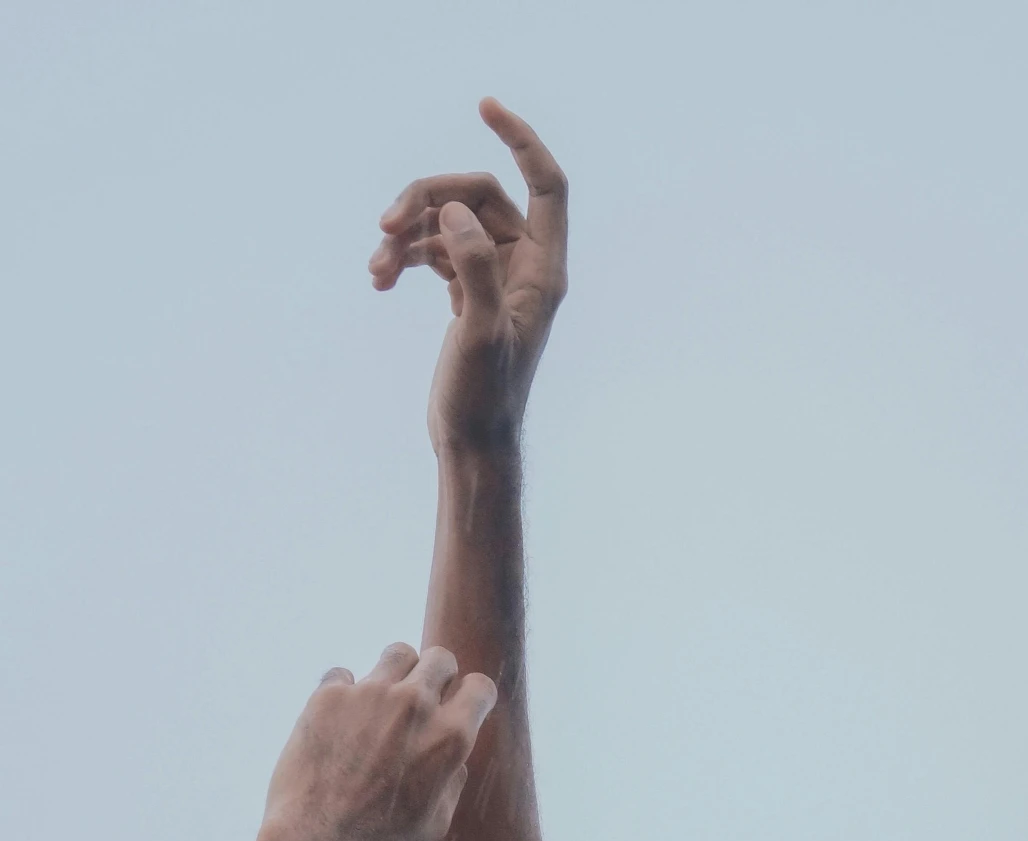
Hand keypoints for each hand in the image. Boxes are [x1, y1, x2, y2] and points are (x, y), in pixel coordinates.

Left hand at [260, 644, 496, 840]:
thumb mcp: (435, 822)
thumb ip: (451, 781)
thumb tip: (454, 759)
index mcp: (451, 738)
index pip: (480, 686)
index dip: (472, 696)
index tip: (460, 705)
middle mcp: (416, 705)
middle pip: (440, 658)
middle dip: (437, 675)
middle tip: (422, 699)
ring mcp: (371, 694)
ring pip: (397, 654)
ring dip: (396, 674)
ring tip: (381, 702)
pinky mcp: (329, 695)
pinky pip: (344, 675)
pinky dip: (344, 693)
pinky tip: (338, 721)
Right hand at [370, 98, 567, 454]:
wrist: (471, 443)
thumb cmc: (484, 398)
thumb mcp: (481, 333)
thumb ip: (475, 268)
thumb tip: (454, 210)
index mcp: (544, 271)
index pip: (545, 184)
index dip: (521, 140)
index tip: (484, 106)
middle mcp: (524, 267)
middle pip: (476, 196)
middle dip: (426, 200)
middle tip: (384, 225)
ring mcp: (493, 278)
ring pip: (447, 222)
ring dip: (407, 233)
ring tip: (377, 268)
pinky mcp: (466, 293)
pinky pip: (434, 250)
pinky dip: (406, 257)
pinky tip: (381, 281)